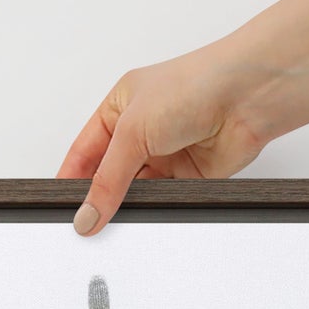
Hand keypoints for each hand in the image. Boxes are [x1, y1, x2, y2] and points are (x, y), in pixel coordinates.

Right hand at [57, 44, 271, 236]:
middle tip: (86, 223)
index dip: (71, 179)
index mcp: (119, 107)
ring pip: (134, 192)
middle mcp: (140, 131)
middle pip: (108, 175)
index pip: (84, 151)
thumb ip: (107, 179)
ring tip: (115, 220)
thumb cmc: (194, 86)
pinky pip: (161, 201)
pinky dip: (153, 210)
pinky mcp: (186, 177)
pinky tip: (144, 216)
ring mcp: (164, 155)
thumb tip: (88, 213)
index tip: (63, 207)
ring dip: (126, 206)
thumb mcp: (133, 130)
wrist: (245, 98)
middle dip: (98, 198)